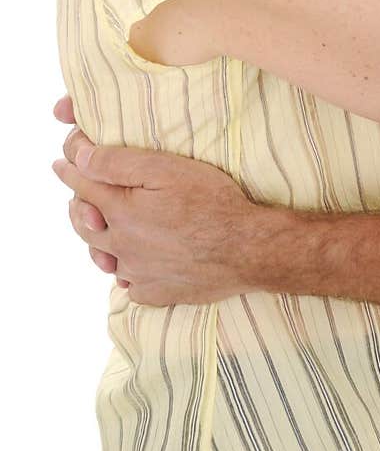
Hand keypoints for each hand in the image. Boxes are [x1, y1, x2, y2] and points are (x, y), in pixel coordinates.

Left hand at [52, 137, 273, 304]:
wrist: (248, 249)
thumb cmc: (213, 202)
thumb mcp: (167, 169)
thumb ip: (118, 163)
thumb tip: (78, 158)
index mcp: (120, 211)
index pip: (82, 184)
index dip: (70, 166)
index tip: (61, 159)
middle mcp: (121, 245)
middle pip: (84, 224)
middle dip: (79, 206)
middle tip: (81, 196)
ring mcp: (137, 273)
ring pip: (104, 256)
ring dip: (99, 240)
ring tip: (104, 229)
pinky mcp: (156, 292)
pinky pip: (129, 283)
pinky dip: (128, 270)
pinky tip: (137, 262)